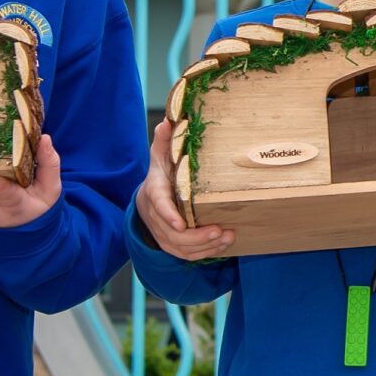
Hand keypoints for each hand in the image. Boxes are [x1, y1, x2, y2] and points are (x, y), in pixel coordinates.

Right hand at [134, 121, 233, 259]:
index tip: (181, 224)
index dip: (168, 215)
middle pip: (173, 233)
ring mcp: (162, 232)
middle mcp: (155, 216)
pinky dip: (204, 253)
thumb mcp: (160, 156)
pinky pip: (186, 254)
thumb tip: (168, 121)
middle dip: (197, 236)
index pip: (159, 205)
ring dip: (205, 246)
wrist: (147, 200)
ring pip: (181, 247)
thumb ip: (164, 141)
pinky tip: (222, 245)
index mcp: (154, 191)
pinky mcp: (171, 243)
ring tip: (227, 237)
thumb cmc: (160, 175)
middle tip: (219, 230)